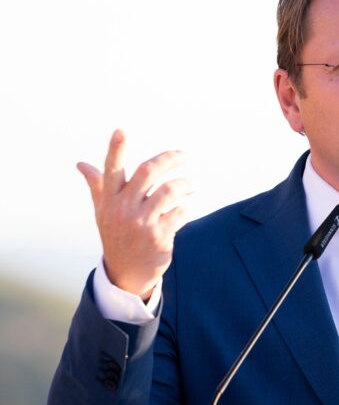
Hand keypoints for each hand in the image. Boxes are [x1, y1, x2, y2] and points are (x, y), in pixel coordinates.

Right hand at [77, 130, 193, 299]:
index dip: (115, 150)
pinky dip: (186, 208)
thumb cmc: (116, 234)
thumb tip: (81, 164)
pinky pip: (180, 212)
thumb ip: (97, 185)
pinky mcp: (159, 237)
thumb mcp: (103, 211)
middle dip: (170, 159)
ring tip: (191, 186)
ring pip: (170, 191)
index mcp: (110, 200)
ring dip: (185, 185)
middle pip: (149, 172)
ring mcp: (142, 224)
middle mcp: (123, 210)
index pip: (111, 170)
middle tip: (185, 155)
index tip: (120, 131)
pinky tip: (185, 209)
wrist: (126, 274)